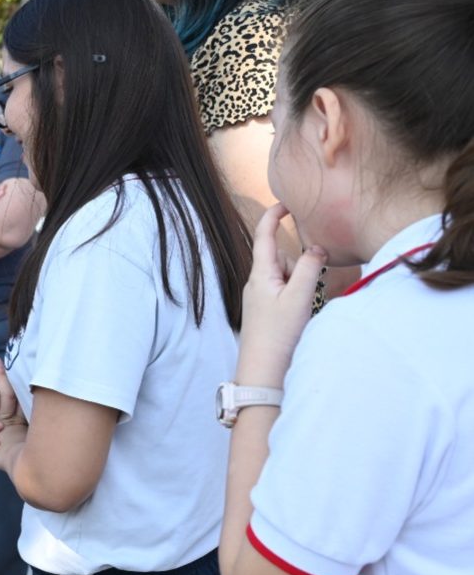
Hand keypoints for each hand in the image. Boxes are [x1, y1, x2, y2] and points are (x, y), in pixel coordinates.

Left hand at [237, 204, 327, 387]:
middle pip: (281, 257)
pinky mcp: (269, 312)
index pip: (264, 236)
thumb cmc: (278, 336)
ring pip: (287, 276)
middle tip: (309, 283)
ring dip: (301, 281)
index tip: (286, 202)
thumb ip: (310, 268)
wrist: (263, 372)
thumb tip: (316, 246)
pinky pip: (287, 292)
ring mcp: (262, 298)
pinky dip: (298, 294)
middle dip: (299, 262)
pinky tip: (301, 314)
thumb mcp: (298, 297)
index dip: (273, 216)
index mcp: (260, 274)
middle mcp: (257, 283)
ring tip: (303, 306)